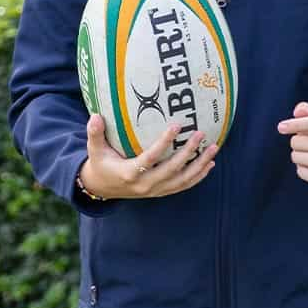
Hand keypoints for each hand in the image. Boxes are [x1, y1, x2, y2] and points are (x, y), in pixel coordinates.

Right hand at [79, 114, 216, 199]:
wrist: (102, 189)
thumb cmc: (101, 163)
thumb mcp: (94, 149)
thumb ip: (95, 133)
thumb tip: (95, 115)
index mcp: (129, 173)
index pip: (150, 158)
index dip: (164, 143)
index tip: (176, 125)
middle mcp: (145, 185)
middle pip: (171, 170)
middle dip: (188, 153)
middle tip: (201, 134)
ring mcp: (155, 190)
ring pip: (182, 180)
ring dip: (199, 165)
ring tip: (213, 148)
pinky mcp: (161, 192)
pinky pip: (183, 186)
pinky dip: (198, 176)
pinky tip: (210, 164)